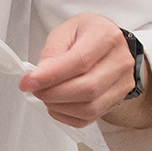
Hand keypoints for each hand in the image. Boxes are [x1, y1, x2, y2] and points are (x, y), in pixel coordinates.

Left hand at [22, 13, 151, 126]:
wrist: (108, 43)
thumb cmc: (86, 34)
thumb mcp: (64, 32)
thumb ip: (51, 54)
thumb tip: (39, 78)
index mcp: (106, 36)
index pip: (80, 62)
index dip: (51, 76)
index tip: (29, 81)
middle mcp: (120, 60)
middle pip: (87, 89)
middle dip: (53, 94)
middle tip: (35, 90)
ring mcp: (123, 82)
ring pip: (89, 108)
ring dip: (59, 106)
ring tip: (46, 95)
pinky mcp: (117, 99)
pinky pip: (90, 118)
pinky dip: (67, 115)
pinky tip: (57, 104)